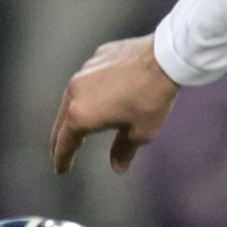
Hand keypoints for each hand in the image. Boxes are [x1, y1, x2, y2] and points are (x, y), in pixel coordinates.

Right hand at [51, 35, 179, 173]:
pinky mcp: (97, 57)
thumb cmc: (152, 98)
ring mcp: (84, 71)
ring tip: (78, 126)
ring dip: (74, 113)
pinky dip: (91, 91)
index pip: (65, 143)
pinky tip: (101, 96)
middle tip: (61, 154)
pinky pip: (89, 79)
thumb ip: (124, 151)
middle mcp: (75, 91)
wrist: (165, 57)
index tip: (61, 170)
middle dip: (61, 140)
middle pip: (62, 121)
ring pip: (73, 97)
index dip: (62, 159)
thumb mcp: (141, 132)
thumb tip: (118, 166)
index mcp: (81, 114)